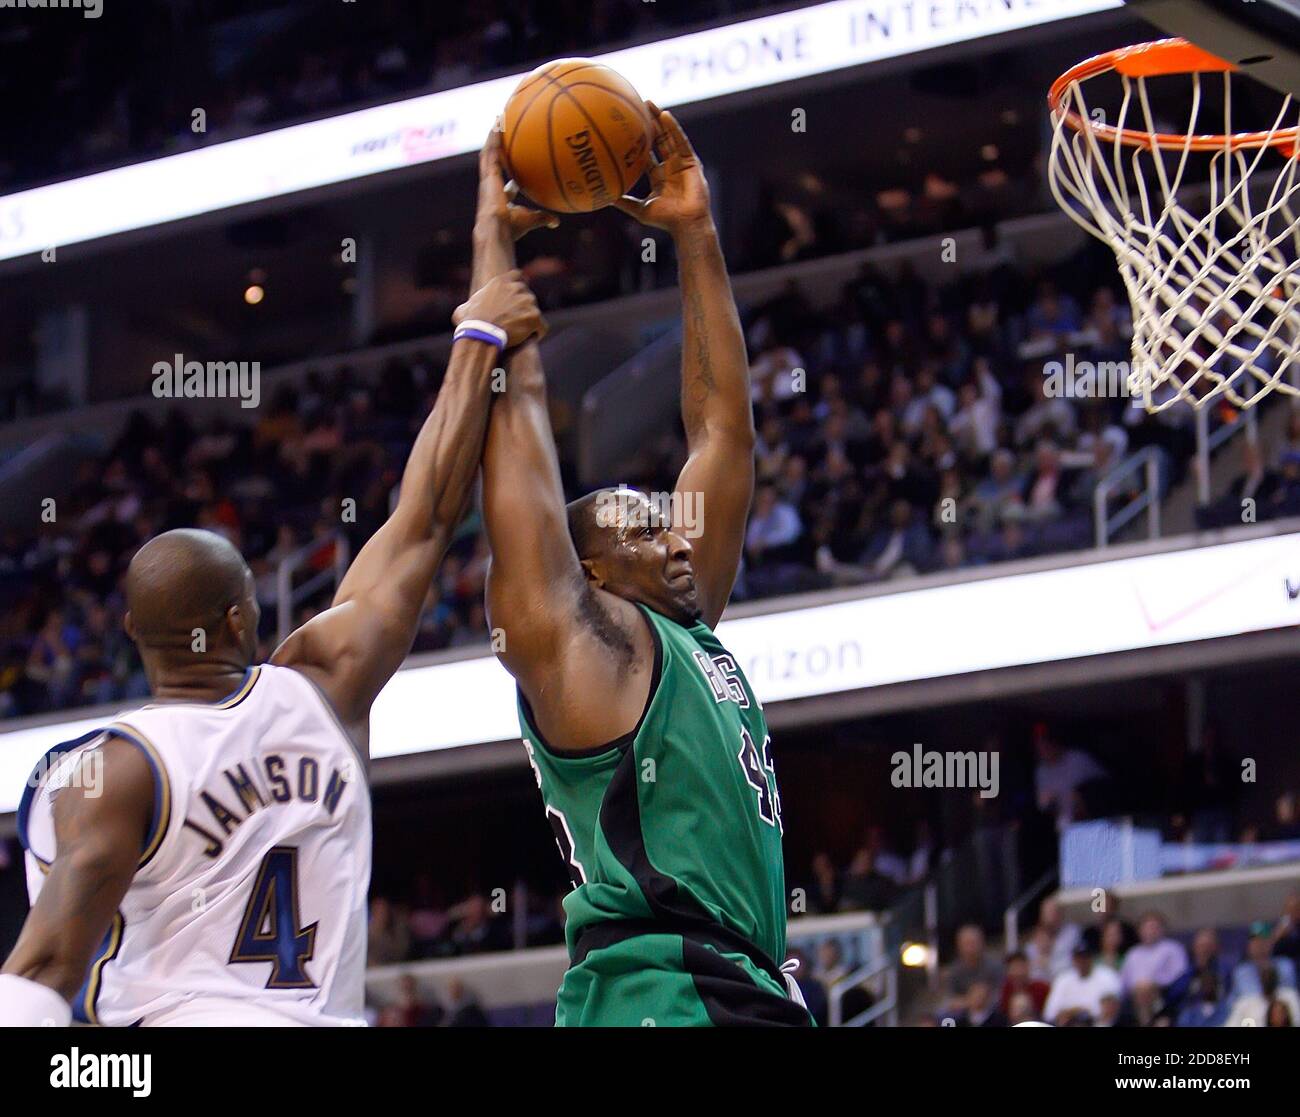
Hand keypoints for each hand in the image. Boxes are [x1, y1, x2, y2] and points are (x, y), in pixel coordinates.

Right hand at [454, 269, 546, 347]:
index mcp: (501, 282)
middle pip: (527, 294)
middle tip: (517, 320)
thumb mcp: (463, 310)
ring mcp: (527, 302)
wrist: (482, 334)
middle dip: (524, 306)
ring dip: (530, 319)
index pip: (517, 276)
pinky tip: (532, 338)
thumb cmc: (470, 323)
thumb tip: (462, 312)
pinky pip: (541, 326)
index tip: (520, 293)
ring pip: (534, 310)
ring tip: (521, 332)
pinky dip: (538, 332)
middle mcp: (516, 288)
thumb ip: (469, 305)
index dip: (520, 283)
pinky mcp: (535, 316)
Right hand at [476, 125, 558, 243]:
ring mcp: (488, 178)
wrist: (496, 228)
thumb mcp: (531, 221)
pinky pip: (491, 149)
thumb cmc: (511, 228)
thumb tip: (556, 222)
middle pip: (494, 164)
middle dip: (498, 150)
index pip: (506, 188)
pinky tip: (498, 122)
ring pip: (489, 152)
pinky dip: (494, 136)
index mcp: (500, 199)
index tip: (517, 177)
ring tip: (498, 120)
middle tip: (503, 138)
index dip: (511, 181)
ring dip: (493, 136)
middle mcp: (491, 186)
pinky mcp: (487, 172)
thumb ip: (543, 218)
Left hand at [612, 103, 711, 234]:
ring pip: (668, 136)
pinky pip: (681, 141)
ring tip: (648, 103)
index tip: (626, 128)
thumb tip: (604, 199)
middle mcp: (670, 167)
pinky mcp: (691, 161)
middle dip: (647, 123)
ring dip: (659, 119)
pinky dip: (673, 128)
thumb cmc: (666, 220)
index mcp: (658, 176)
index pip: (646, 153)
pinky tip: (664, 115)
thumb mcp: (640, 210)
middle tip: (635, 106)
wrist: (686, 223)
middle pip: (657, 140)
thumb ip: (624, 202)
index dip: (637, 141)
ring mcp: (681, 162)